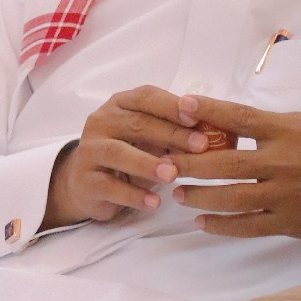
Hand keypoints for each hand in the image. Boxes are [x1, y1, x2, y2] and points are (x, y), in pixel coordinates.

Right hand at [42, 87, 211, 229]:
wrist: (87, 182)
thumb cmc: (129, 153)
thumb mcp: (150, 138)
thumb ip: (174, 131)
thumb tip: (214, 135)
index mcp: (120, 104)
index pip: (146, 96)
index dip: (171, 105)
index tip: (198, 117)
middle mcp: (101, 121)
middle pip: (137, 124)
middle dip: (171, 134)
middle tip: (200, 147)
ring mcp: (90, 151)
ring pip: (118, 153)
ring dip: (148, 163)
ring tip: (173, 175)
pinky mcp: (86, 180)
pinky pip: (110, 187)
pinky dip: (134, 195)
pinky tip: (154, 203)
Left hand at [170, 95, 300, 239]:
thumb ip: (270, 127)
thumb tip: (229, 126)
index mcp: (287, 131)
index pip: (239, 118)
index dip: (208, 111)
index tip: (181, 106)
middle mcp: (283, 161)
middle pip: (226, 162)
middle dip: (190, 163)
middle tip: (164, 163)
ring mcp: (286, 194)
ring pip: (231, 197)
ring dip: (200, 196)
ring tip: (179, 193)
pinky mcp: (290, 222)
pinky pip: (248, 225)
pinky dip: (222, 225)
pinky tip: (202, 221)